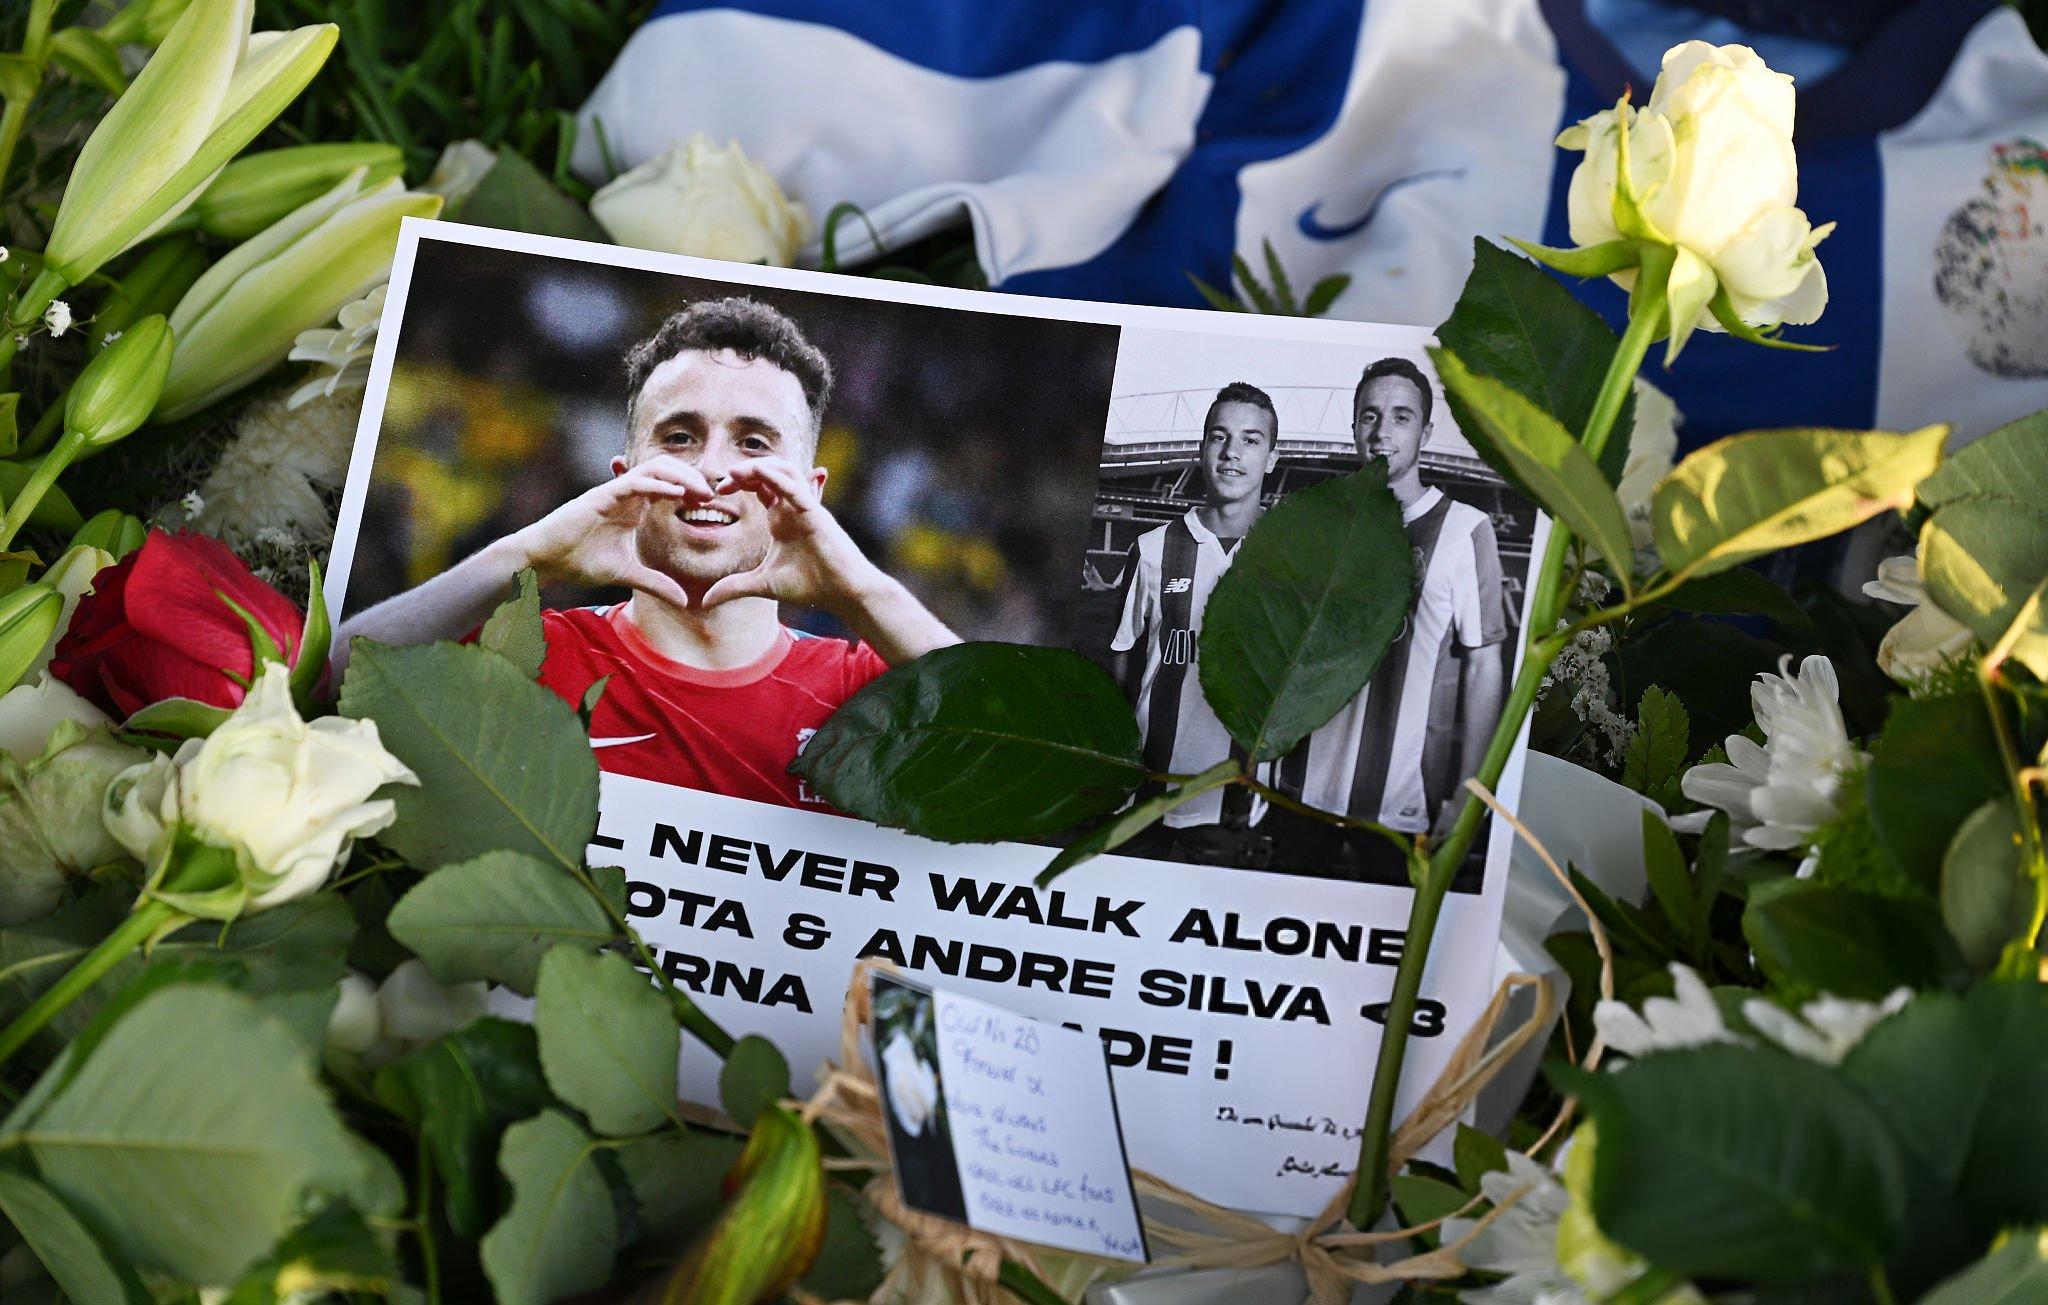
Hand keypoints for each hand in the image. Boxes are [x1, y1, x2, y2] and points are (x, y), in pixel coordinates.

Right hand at [508, 455, 707, 607]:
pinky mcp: (601, 496)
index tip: (712, 504)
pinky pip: (633, 483)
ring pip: (654, 468)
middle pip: (667, 469)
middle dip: (692, 477)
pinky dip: (657, 485)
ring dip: (681, 476)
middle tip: (713, 495)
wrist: (544, 560)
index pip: (670, 485)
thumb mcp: (628, 575)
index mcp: (635, 506)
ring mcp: (614, 492)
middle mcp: (627, 494)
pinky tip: (677, 494)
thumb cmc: (578, 561)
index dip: (692, 489)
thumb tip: (685, 601)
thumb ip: (656, 584)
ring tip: (701, 492)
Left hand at [698, 458, 883, 614]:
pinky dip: (777, 477)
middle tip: (723, 483)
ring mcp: (805, 508)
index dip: (738, 482)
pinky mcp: (816, 513)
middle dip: (744, 470)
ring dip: (759, 466)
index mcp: (781, 518)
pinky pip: (796, 487)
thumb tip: (704, 601)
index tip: (717, 493)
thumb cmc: (811, 586)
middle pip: (769, 471)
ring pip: (784, 470)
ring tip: (735, 472)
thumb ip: (734, 587)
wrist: (843, 595)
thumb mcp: (763, 584)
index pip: (759, 486)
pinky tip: (758, 472)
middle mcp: (793, 508)